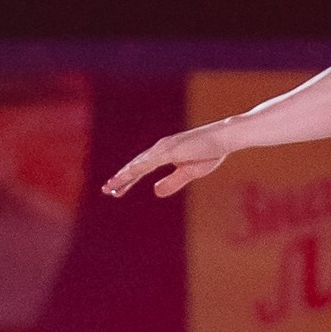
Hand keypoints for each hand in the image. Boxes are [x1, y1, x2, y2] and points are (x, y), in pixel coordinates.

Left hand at [102, 124, 230, 198]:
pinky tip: (125, 178)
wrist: (224, 138)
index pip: (141, 168)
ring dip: (123, 176)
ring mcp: (163, 148)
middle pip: (135, 166)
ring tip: (110, 187)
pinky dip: (134, 171)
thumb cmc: (210, 152)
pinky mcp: (169, 150)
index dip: (128, 179)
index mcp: (164, 153)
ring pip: (137, 165)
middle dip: (120, 178)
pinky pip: (147, 163)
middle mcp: (160, 148)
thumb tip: (155, 192)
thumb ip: (172, 182)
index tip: (117, 190)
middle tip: (106, 190)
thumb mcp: (189, 173)